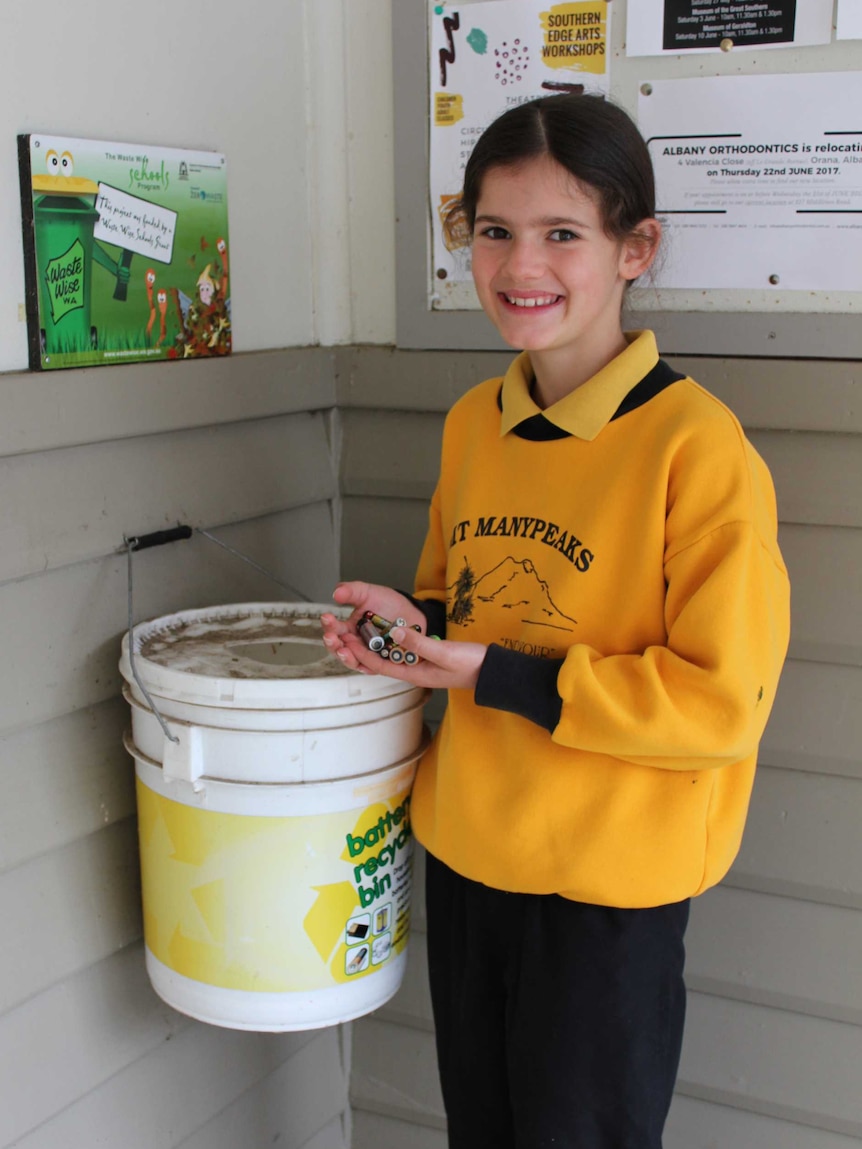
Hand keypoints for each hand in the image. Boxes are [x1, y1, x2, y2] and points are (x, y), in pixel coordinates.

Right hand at [320, 582, 424, 662]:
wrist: (412, 613)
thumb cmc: (389, 604)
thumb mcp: (368, 593)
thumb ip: (352, 591)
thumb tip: (336, 593)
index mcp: (350, 628)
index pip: (334, 629)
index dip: (329, 624)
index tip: (327, 617)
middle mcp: (357, 643)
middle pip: (339, 648)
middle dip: (332, 643)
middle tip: (331, 637)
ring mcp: (369, 654)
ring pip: (352, 660)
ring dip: (345, 657)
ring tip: (343, 650)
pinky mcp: (381, 662)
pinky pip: (371, 667)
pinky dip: (365, 664)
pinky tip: (361, 658)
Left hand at [320, 582, 486, 689]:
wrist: (493, 671)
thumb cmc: (470, 665)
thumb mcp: (444, 652)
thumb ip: (419, 643)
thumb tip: (394, 631)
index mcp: (414, 674)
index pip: (379, 665)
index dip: (361, 653)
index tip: (346, 639)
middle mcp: (413, 670)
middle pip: (380, 661)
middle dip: (361, 649)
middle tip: (345, 633)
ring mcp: (420, 664)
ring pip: (389, 655)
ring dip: (372, 645)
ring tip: (357, 630)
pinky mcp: (428, 657)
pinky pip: (402, 650)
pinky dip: (390, 641)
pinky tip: (385, 630)